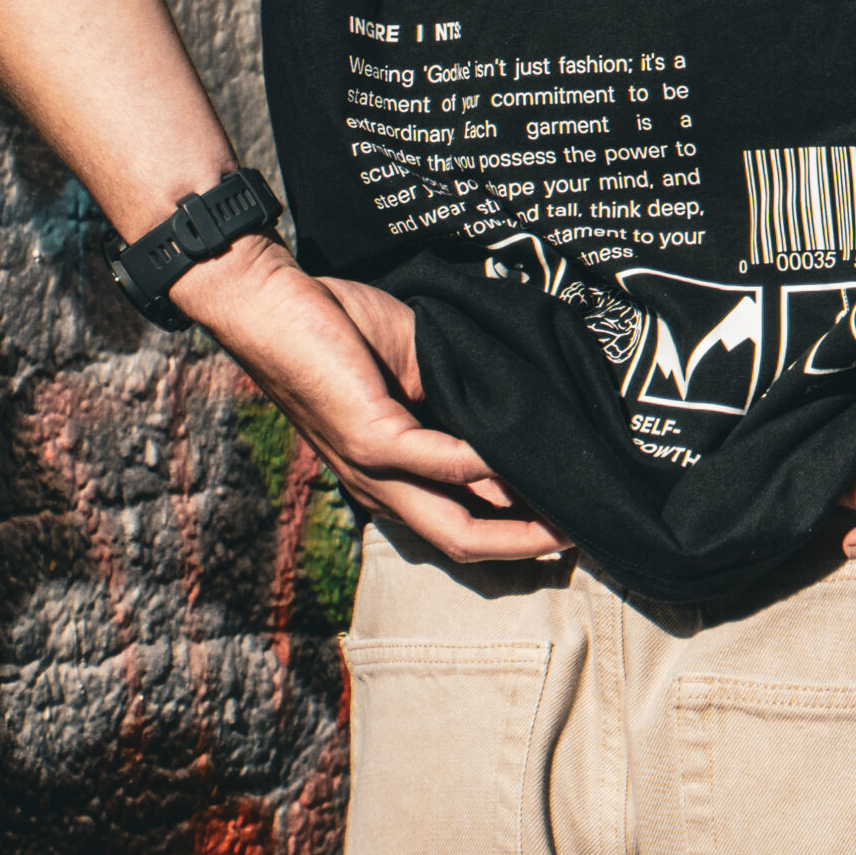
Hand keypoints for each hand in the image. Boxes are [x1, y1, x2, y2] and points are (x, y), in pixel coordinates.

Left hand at [171, 234, 568, 561]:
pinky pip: (434, 462)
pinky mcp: (369, 436)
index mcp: (389, 476)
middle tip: (581, 535)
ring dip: (512, 526)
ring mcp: (373, 469)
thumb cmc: (340, 332)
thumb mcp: (412, 371)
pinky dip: (478, 465)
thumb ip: (455, 404)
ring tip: (563, 516)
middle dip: (524, 547)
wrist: (274, 306)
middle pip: (461, 544)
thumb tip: (509, 430)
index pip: (460, 519)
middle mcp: (381, 487)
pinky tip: (512, 456)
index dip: (515, 529)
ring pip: (451, 527)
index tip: (570, 517)